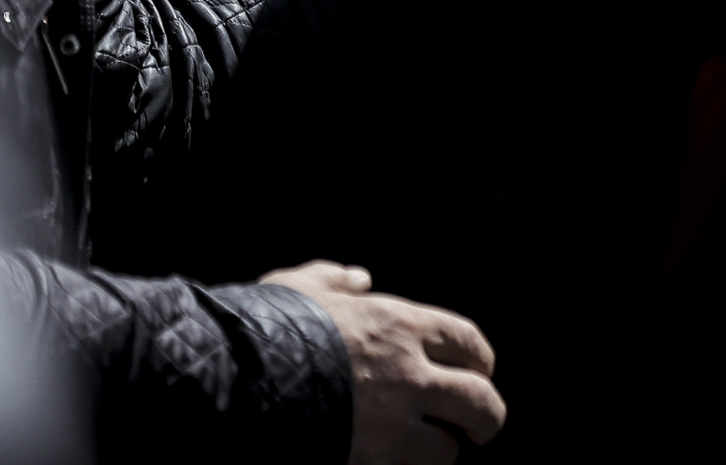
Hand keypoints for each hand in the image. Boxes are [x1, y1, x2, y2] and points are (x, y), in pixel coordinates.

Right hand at [258, 262, 503, 464]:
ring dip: (442, 450)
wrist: (237, 382)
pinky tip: (394, 464)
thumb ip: (334, 280)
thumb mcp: (299, 287)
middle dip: (487, 417)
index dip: (480, 359)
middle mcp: (408, 374)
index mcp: (399, 325)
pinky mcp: (371, 461)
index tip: (479, 370)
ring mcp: (392, 423)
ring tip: (433, 450)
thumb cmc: (268, 329)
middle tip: (482, 426)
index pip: (468, 341)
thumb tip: (359, 279)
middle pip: (479, 400)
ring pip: (447, 449)